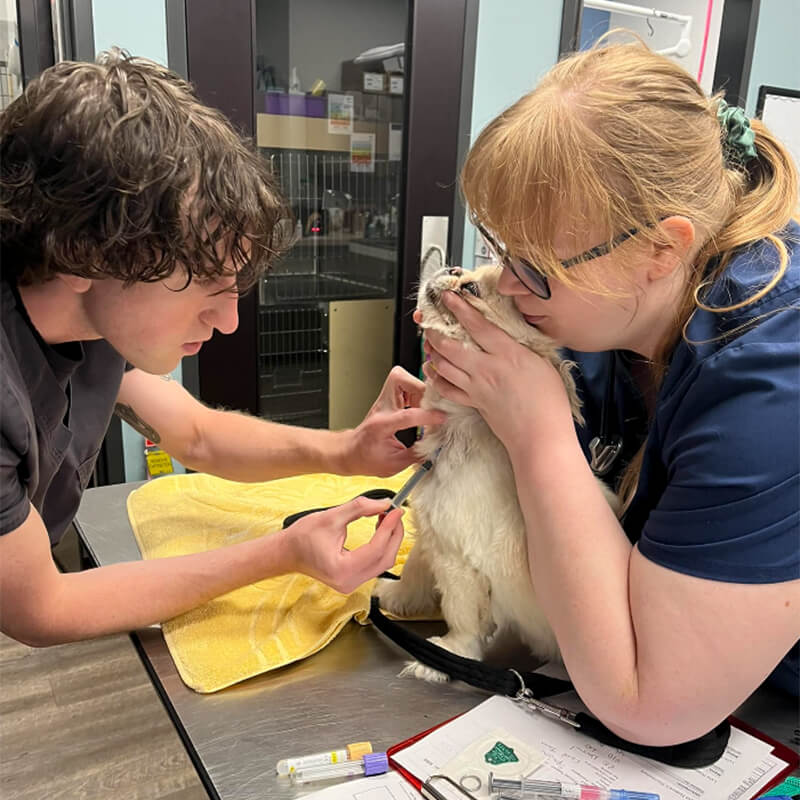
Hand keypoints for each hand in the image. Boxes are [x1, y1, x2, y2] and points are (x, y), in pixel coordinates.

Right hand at [282, 496, 404, 593]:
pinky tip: (380, 530)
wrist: (288, 552)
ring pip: (383, 563)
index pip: (376, 548)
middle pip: (385, 558)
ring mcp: (352, 584)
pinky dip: (382, 547)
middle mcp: (349, 582)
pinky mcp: (353, 580)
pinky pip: (375, 564)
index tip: (397, 510)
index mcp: (342, 569)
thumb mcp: (332, 516)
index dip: (390, 527)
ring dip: (389, 540)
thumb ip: (360, 508)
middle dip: (394, 534)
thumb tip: (385, 504)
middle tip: (395, 513)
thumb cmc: (303, 536)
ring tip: (387, 518)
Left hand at [341, 366, 445, 476]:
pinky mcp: (388, 397)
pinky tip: (420, 406)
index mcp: (381, 425)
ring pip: (402, 376)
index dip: (427, 415)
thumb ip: (416, 456)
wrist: (351, 452)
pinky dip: (416, 391)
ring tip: (425, 408)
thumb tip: (438, 448)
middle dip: (421, 390)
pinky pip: (404, 383)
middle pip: (399, 380)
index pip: (406, 414)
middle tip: (431, 406)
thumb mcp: (394, 465)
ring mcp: (384, 400)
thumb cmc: (367, 459)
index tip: (442, 418)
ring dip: (419, 390)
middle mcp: (382, 407)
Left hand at [421, 291, 573, 447]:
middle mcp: (487, 369)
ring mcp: (477, 388)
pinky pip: (447, 389)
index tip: (448, 297)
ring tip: (429, 344)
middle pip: (451, 346)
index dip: (460, 309)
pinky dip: (437, 379)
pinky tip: (434, 372)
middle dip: (436, 332)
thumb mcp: (543, 364)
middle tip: (429, 323)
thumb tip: (513, 340)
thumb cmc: (549, 403)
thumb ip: (523, 349)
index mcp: (508, 354)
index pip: (477, 326)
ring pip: (444, 366)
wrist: (540, 438)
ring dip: (433, 354)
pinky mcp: (474, 404)